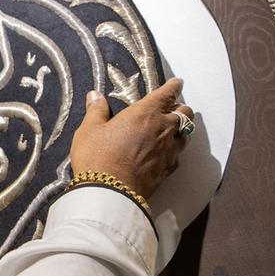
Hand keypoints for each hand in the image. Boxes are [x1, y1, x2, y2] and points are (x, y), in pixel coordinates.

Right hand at [70, 77, 191, 199]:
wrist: (110, 193)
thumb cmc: (98, 157)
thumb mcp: (89, 131)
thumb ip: (96, 111)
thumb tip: (95, 96)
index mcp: (145, 114)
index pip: (167, 94)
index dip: (173, 86)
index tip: (176, 82)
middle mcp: (163, 129)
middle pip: (185, 114)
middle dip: (181, 108)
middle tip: (173, 108)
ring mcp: (168, 151)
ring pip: (186, 134)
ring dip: (181, 129)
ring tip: (171, 130)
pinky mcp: (168, 170)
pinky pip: (178, 155)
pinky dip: (175, 150)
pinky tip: (166, 153)